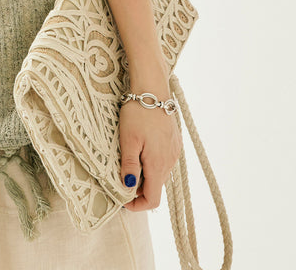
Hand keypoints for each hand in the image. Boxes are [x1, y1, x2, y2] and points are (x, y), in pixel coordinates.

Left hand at [119, 91, 181, 211]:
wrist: (153, 90)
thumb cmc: (138, 113)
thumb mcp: (128, 140)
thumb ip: (130, 166)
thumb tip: (129, 188)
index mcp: (158, 165)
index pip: (153, 199)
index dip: (137, 205)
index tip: (122, 199)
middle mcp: (170, 162)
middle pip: (156, 188)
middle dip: (139, 189)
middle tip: (121, 179)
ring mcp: (174, 152)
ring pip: (160, 174)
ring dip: (145, 176)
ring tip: (129, 162)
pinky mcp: (174, 142)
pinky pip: (164, 161)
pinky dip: (152, 164)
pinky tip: (141, 150)